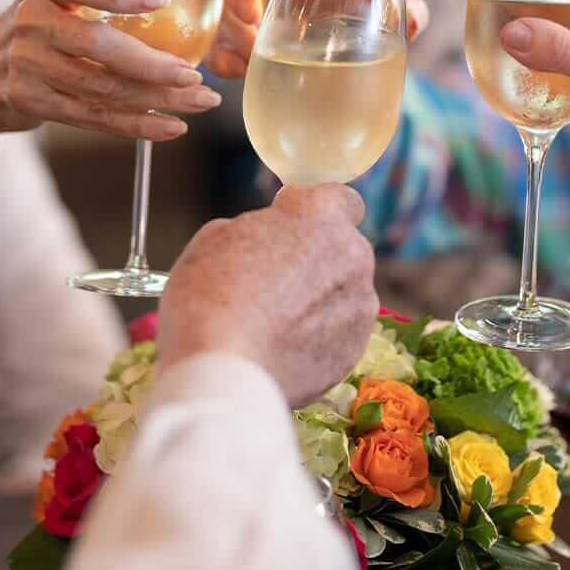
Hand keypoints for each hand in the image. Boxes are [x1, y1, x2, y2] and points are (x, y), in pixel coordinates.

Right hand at [0, 0, 222, 140]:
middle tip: (194, 75)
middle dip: (152, 64)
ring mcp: (29, 67)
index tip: (161, 0)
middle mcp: (32, 23)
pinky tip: (171, 127)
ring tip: (200, 101)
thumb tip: (179, 7)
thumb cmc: (38, 23)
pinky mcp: (34, 103)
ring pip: (102, 88)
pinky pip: (94, 116)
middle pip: (97, 47)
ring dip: (157, 99)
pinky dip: (137, 125)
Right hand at [159, 185, 378, 405]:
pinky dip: (317, 338)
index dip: (313, 213)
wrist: (224, 369)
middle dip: (315, 260)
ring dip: (318, 301)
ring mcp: (360, 307)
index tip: (289, 227)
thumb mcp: (217, 237)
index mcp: (321, 217)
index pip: (342, 199)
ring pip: (342, 294)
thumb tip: (272, 242)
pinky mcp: (354, 350)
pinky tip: (280, 349)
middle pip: (341, 250)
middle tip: (272, 281)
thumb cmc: (210, 294)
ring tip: (273, 323)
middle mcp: (353, 256)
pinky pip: (338, 334)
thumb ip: (261, 230)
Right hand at [206, 0, 429, 78]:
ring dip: (228, 29)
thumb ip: (408, 7)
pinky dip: (222, 58)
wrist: (355, 48)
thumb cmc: (366, 8)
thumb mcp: (387, 4)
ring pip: (218, 11)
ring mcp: (245, 10)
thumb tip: (417, 20)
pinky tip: (239, 70)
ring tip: (250, 51)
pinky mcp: (237, 42)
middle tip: (251, 18)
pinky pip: (216, 46)